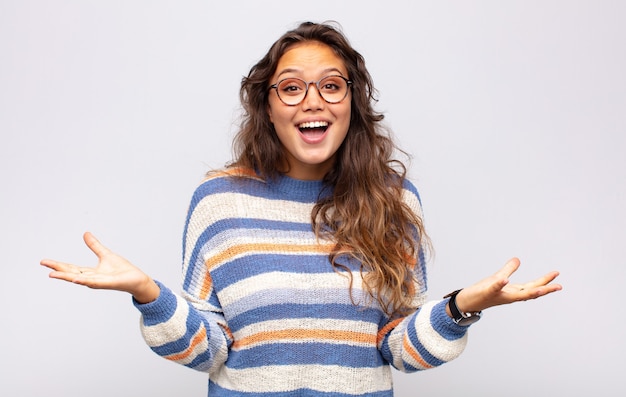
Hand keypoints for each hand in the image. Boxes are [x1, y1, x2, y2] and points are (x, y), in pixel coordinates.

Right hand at [40, 232, 159, 303]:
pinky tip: (76, 279)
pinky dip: (84, 281)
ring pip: (79, 279)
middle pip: (71, 273)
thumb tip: (85, 233)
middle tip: (44, 265)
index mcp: (90, 272)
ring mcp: (99, 282)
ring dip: (66, 277)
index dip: (58, 265)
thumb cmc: (122, 269)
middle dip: (58, 270)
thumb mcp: (105, 254)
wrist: (137, 279)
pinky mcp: (108, 284)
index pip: (71, 268)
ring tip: (53, 274)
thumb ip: (94, 246)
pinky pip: (94, 282)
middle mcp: (91, 278)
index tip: (44, 261)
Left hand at [452, 258, 561, 313]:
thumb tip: (518, 260)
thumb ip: (508, 270)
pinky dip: (500, 284)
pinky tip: (504, 280)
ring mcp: (499, 295)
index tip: (556, 274)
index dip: (545, 281)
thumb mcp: (497, 277)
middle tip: (559, 286)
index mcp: (513, 291)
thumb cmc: (483, 291)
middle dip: (544, 289)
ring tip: (541, 288)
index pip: (532, 286)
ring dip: (529, 292)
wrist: (467, 302)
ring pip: (517, 295)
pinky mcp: (487, 293)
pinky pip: (494, 288)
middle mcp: (509, 295)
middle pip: (530, 292)